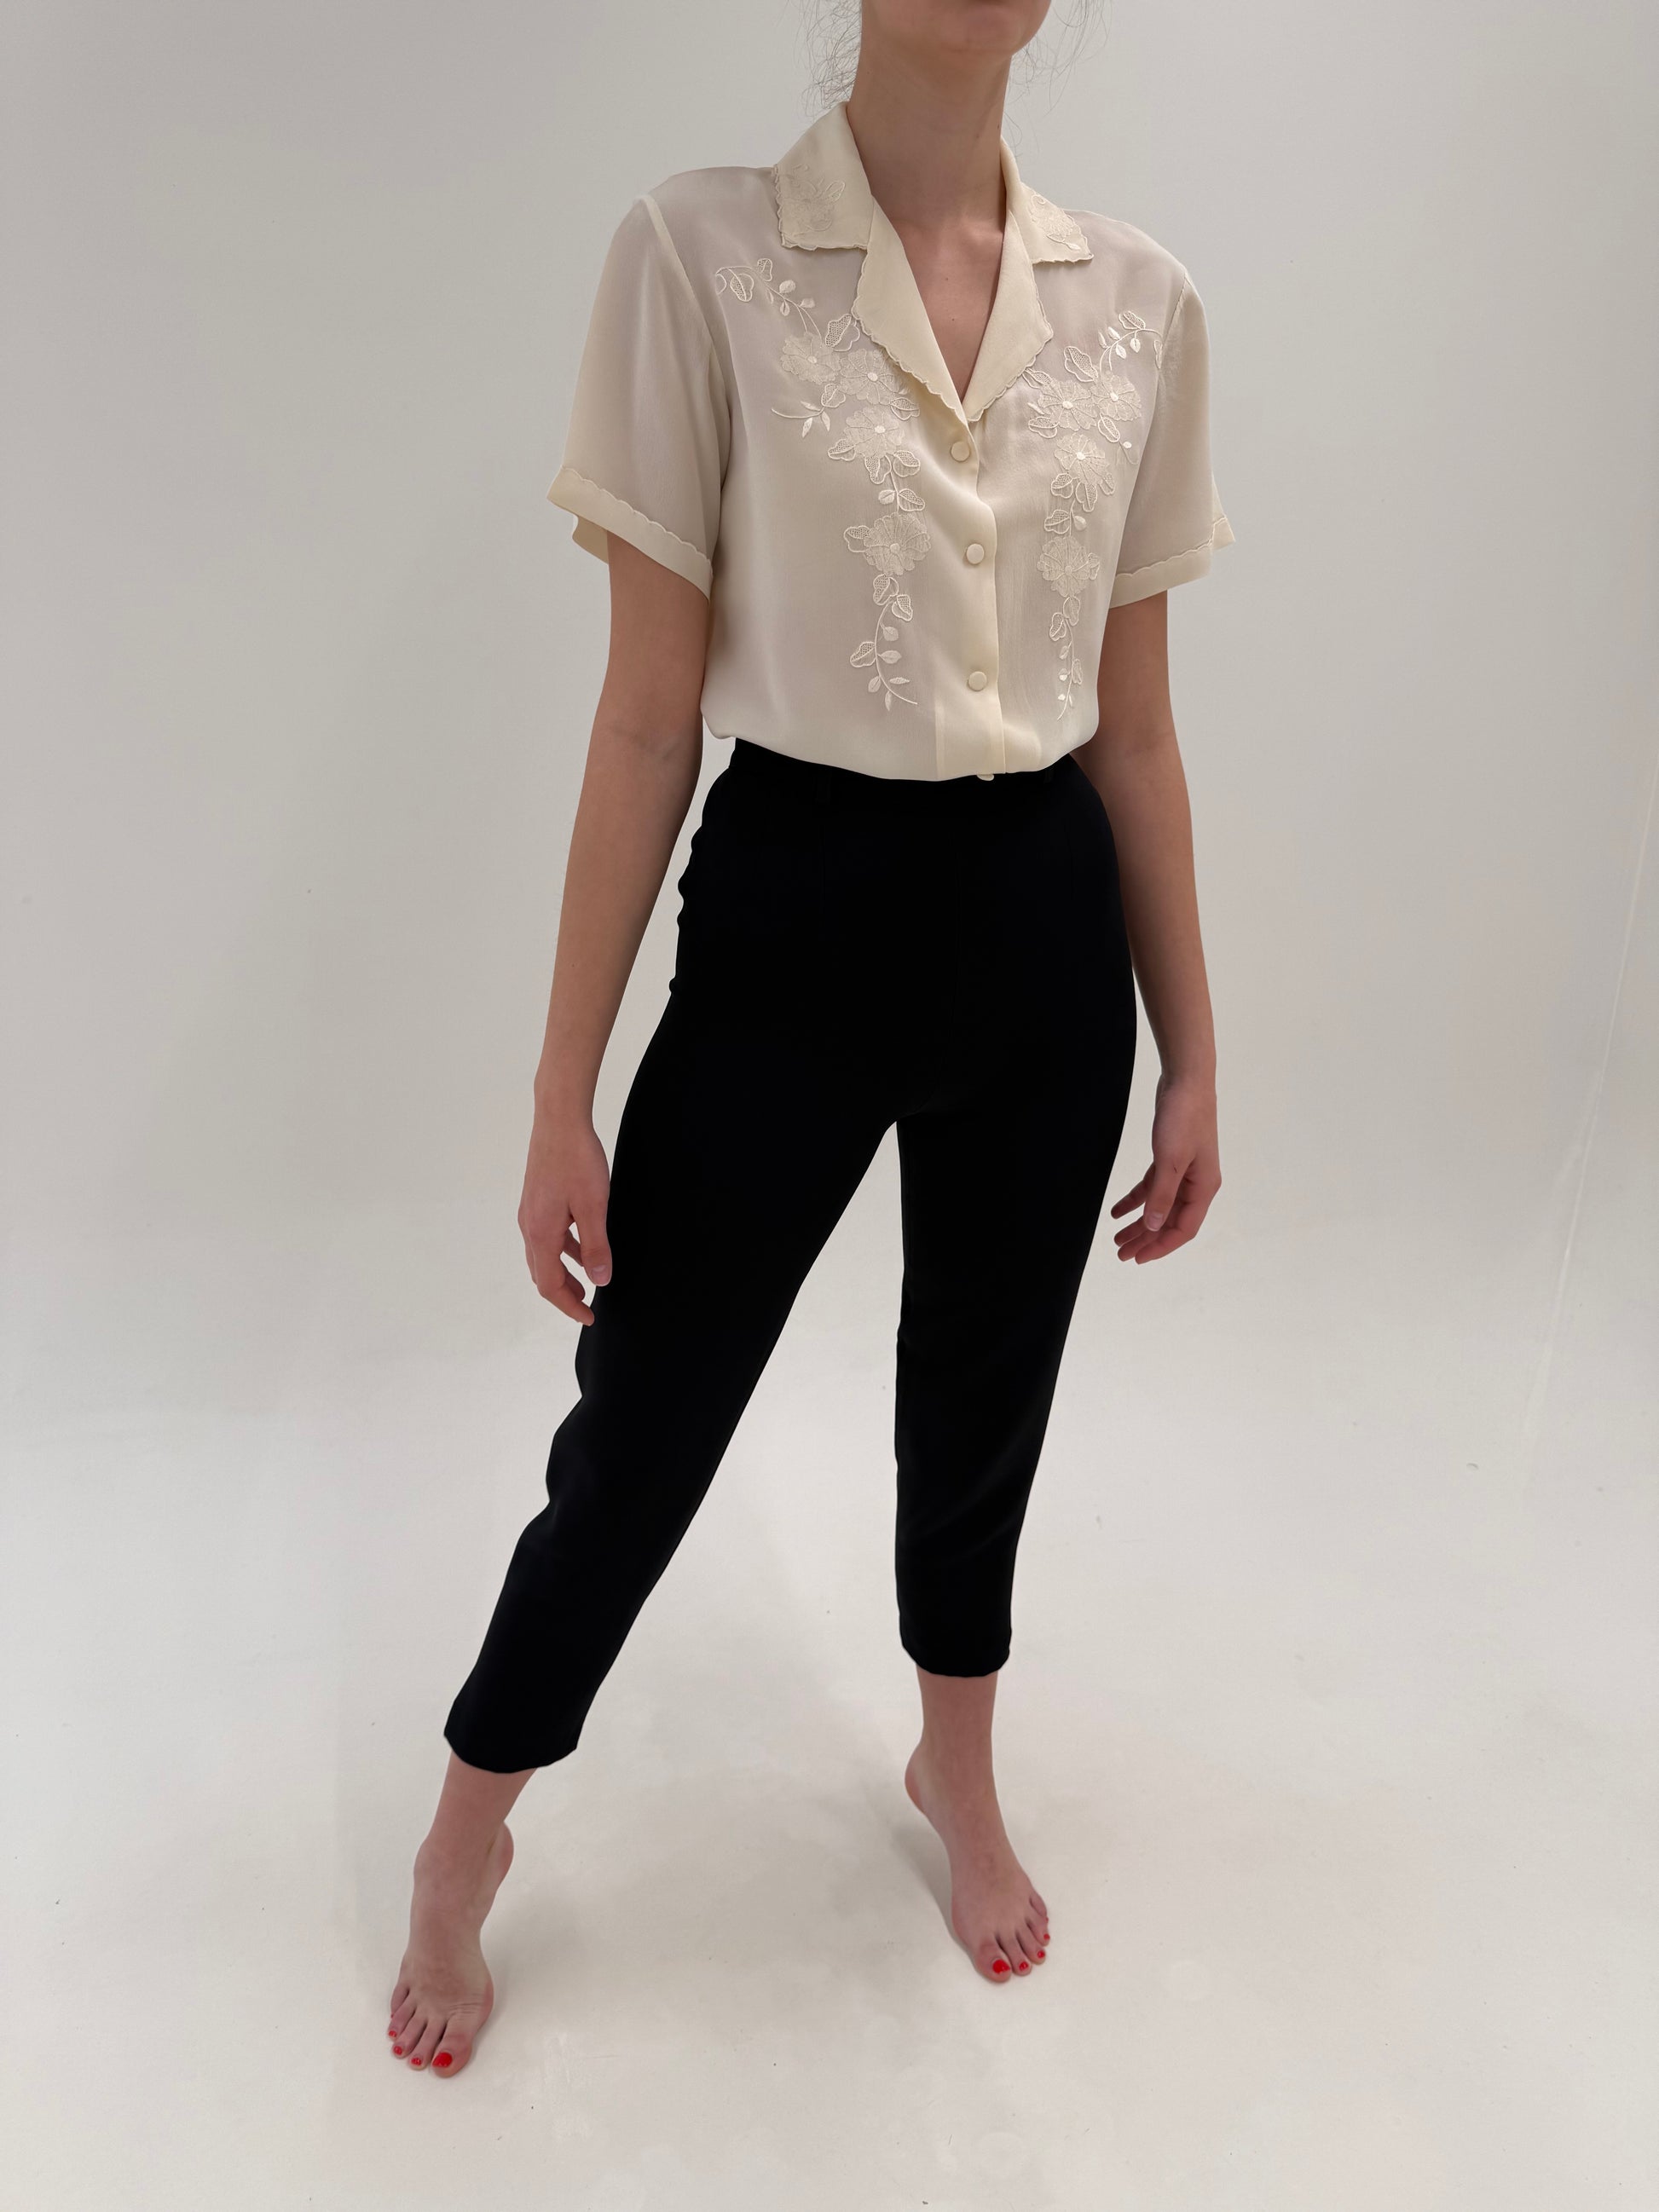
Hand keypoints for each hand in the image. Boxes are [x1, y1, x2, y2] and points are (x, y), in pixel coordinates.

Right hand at [518, 1109, 612, 1322]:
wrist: (559, 1120)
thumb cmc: (577, 1160)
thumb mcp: (594, 1206)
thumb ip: (596, 1245)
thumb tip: (600, 1280)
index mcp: (541, 1233)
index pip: (550, 1285)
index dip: (570, 1306)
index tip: (589, 1317)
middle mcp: (529, 1226)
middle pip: (542, 1274)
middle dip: (564, 1294)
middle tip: (588, 1306)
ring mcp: (531, 1212)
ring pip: (543, 1255)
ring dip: (564, 1272)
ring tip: (587, 1280)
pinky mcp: (537, 1199)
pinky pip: (547, 1235)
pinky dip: (563, 1249)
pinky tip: (582, 1244)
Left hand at [1110, 1071, 1220, 1263]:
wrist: (1186, 1081)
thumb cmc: (1183, 1118)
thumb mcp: (1170, 1160)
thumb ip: (1162, 1195)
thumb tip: (1153, 1227)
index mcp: (1204, 1188)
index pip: (1183, 1228)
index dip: (1161, 1246)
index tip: (1138, 1259)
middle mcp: (1197, 1183)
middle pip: (1170, 1221)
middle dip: (1146, 1239)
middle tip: (1121, 1254)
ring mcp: (1184, 1171)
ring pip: (1160, 1206)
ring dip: (1139, 1223)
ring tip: (1117, 1238)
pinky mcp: (1170, 1158)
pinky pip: (1152, 1187)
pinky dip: (1136, 1199)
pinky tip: (1117, 1210)